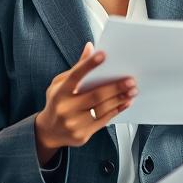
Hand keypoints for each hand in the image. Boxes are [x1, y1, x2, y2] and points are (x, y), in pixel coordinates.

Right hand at [34, 43, 136, 162]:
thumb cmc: (57, 103)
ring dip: (120, 99)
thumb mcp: (60, 84)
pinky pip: (104, 121)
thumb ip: (77, 68)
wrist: (49, 132)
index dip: (89, 65)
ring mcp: (73, 123)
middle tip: (130, 80)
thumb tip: (90, 48)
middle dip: (115, 87)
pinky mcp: (82, 134)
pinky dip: (117, 110)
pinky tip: (125, 102)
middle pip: (95, 95)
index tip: (103, 55)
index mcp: (59, 92)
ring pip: (102, 109)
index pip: (75, 76)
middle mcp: (65, 108)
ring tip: (132, 91)